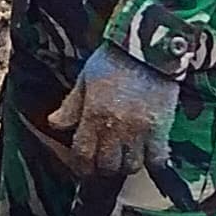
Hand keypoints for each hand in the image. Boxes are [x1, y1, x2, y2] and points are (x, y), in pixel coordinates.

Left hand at [48, 43, 179, 180]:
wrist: (148, 47)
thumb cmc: (114, 59)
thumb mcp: (85, 78)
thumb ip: (71, 105)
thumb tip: (54, 123)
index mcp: (93, 114)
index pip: (83, 153)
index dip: (81, 166)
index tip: (83, 168)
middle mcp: (115, 127)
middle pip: (107, 165)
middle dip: (103, 167)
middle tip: (104, 163)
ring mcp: (139, 130)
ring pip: (131, 166)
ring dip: (126, 166)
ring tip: (124, 158)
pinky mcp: (161, 129)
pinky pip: (156, 159)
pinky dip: (151, 162)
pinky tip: (147, 156)